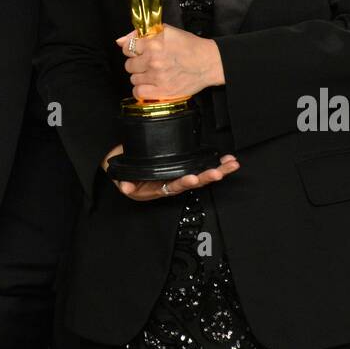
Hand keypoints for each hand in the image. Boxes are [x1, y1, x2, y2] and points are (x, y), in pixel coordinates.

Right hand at [101, 144, 239, 201]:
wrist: (120, 165)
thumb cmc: (122, 171)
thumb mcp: (118, 176)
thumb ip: (122, 181)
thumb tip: (125, 187)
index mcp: (156, 188)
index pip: (171, 187)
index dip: (182, 183)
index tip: (192, 178)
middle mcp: (169, 185)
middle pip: (191, 182)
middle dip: (206, 177)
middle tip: (219, 172)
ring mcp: (176, 176)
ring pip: (200, 175)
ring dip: (217, 170)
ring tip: (231, 165)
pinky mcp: (181, 167)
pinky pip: (199, 167)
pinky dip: (213, 163)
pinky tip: (227, 160)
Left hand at [115, 24, 224, 101]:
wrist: (208, 62)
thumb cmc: (189, 46)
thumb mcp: (167, 31)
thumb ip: (142, 33)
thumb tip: (120, 40)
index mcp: (153, 43)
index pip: (127, 48)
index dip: (132, 50)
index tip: (138, 52)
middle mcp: (153, 60)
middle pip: (129, 65)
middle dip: (136, 63)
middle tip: (148, 63)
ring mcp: (157, 77)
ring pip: (133, 79)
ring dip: (140, 76)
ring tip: (152, 74)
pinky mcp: (162, 91)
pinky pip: (139, 93)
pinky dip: (141, 90)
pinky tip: (149, 85)